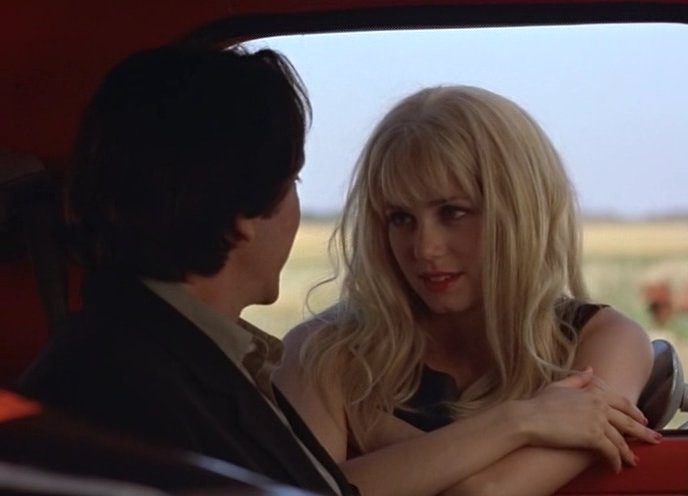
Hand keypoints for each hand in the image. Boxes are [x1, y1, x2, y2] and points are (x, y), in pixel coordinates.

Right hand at [515, 367, 660, 472]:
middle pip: (628, 420)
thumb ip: (577, 379)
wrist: (528, 417)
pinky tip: (616, 467)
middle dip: (642, 431)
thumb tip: (589, 369)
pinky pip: (611, 451)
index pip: (621, 402)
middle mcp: (599, 405)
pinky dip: (616, 461)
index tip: (641, 418)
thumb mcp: (558, 386)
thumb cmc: (538, 403)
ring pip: (621, 439)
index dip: (633, 411)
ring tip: (633, 460)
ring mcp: (597, 420)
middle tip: (652, 439)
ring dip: (628, 452)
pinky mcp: (593, 436)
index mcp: (593, 392)